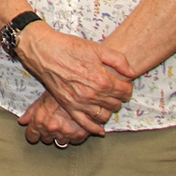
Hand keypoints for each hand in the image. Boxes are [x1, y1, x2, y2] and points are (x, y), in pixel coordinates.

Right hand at [16, 24, 133, 135]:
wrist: (43, 51)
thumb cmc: (68, 47)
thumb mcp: (97, 48)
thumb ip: (118, 60)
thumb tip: (131, 73)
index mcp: (102, 80)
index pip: (126, 91)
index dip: (127, 87)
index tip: (123, 83)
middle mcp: (93, 95)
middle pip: (116, 104)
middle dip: (118, 97)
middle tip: (113, 90)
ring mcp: (80, 103)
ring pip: (104, 116)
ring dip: (108, 110)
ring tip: (105, 101)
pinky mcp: (69, 106)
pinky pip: (85, 124)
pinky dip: (94, 128)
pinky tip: (100, 129)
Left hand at [19, 92, 89, 145]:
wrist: (81, 90)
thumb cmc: (60, 92)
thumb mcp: (42, 99)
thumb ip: (31, 112)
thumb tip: (22, 122)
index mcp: (39, 120)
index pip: (31, 137)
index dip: (34, 134)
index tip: (37, 131)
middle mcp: (51, 128)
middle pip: (46, 140)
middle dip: (48, 133)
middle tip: (54, 122)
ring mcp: (65, 133)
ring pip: (60, 142)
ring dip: (61, 135)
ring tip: (65, 123)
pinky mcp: (79, 135)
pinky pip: (74, 141)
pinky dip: (74, 136)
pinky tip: (74, 125)